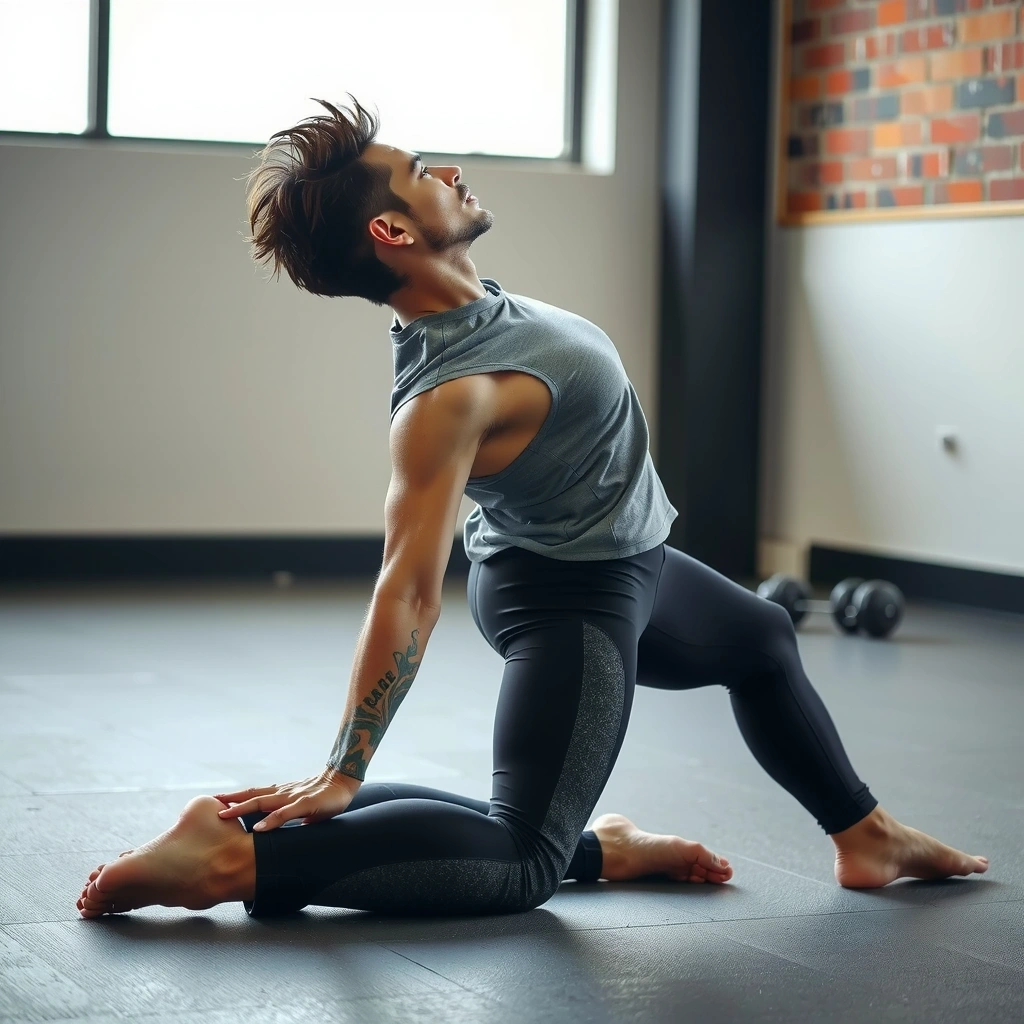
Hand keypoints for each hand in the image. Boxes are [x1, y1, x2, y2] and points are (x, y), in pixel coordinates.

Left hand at [215, 767, 360, 830]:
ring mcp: (292, 798)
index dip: (236, 798)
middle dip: (231, 802)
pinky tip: (259, 829)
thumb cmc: (325, 796)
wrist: (344, 782)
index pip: (254, 795)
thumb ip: (290, 817)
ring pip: (262, 802)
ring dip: (242, 808)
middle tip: (212, 807)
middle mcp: (283, 793)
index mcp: (282, 794)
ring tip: (225, 814)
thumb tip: (282, 834)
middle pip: (252, 796)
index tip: (218, 803)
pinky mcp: (305, 804)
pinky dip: (270, 821)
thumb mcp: (303, 809)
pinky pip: (284, 814)